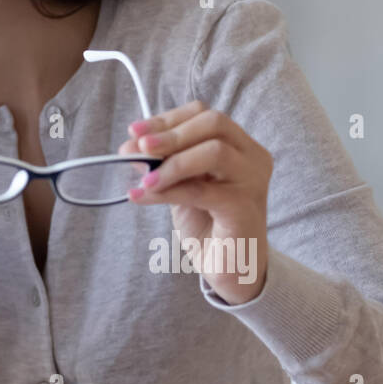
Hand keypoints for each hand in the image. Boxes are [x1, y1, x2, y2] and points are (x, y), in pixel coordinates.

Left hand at [118, 100, 271, 303]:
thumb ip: (162, 163)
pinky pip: (202, 190)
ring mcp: (253, 182)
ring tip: (143, 179)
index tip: (135, 131)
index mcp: (239, 145)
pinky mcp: (244, 209)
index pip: (204, 114)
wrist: (229, 269)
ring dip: (171, 162)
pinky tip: (141, 196)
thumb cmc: (207, 223)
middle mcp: (252, 157)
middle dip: (170, 133)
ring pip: (214, 151)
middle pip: (214, 123)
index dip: (167, 119)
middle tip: (138, 148)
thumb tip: (129, 146)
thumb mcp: (180, 184)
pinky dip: (167, 191)